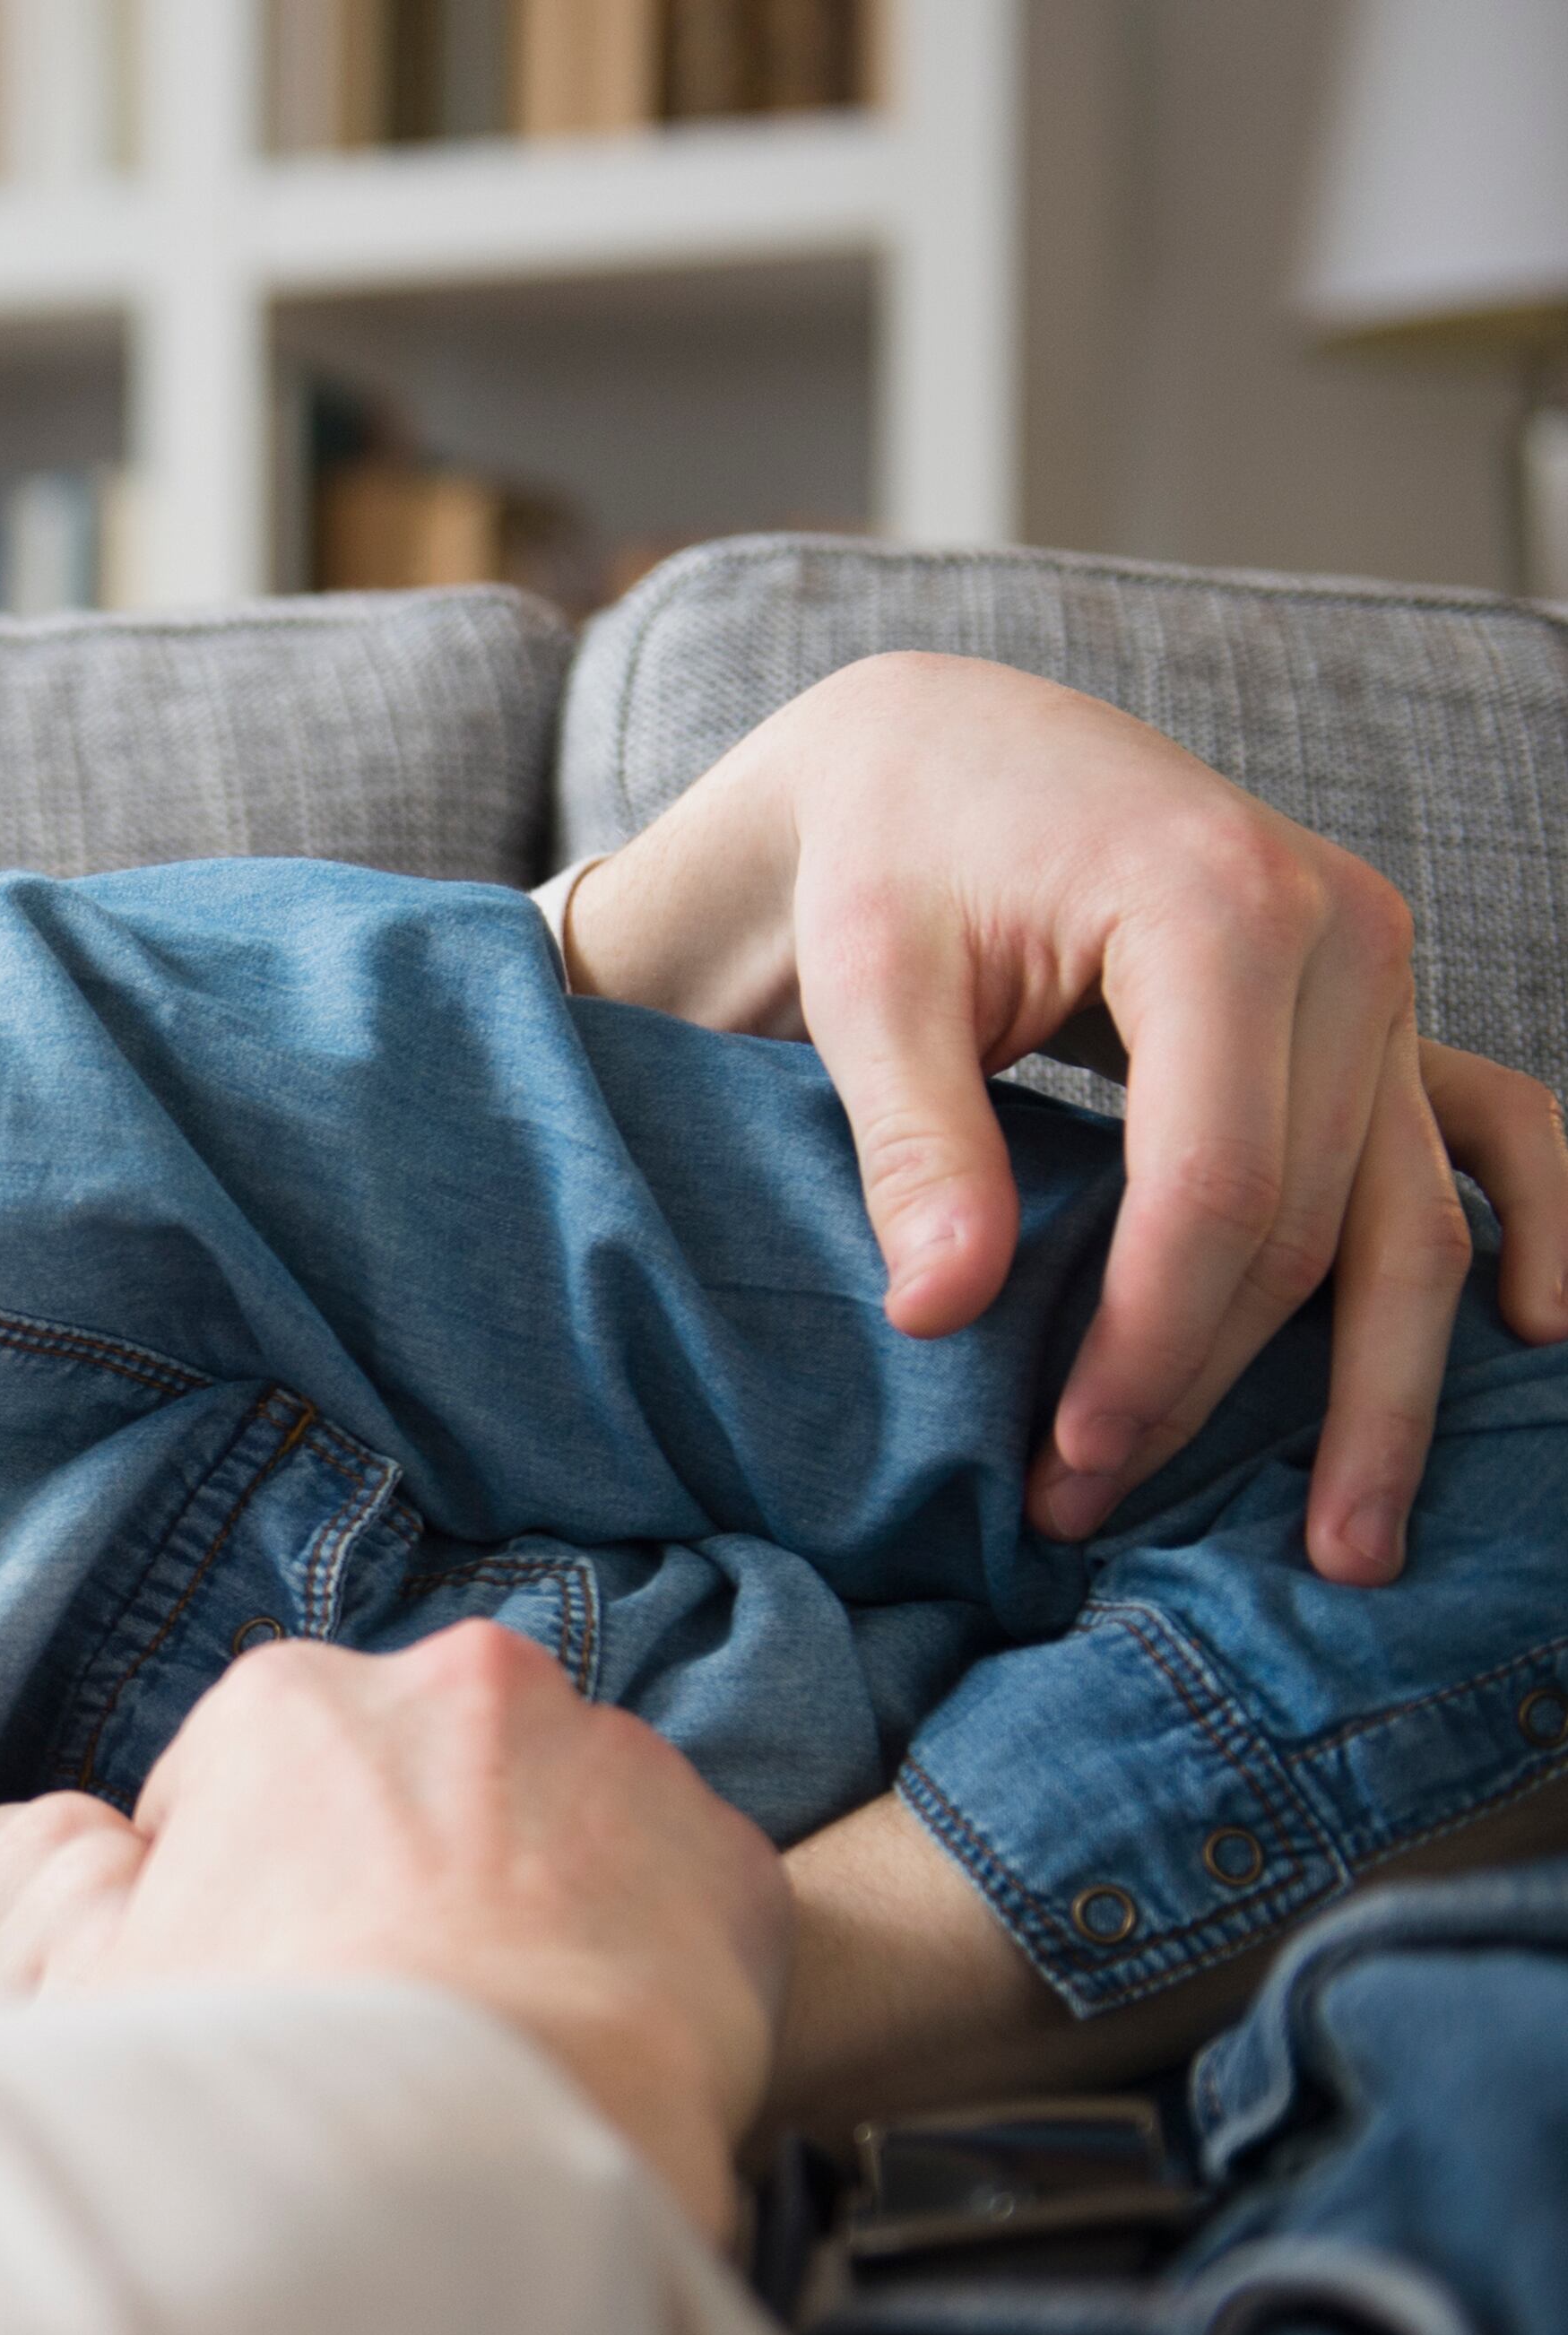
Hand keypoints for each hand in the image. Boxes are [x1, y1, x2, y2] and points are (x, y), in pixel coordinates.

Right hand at [92, 1626, 787, 2240]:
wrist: (496, 2164)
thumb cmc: (280, 2077)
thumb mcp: (105, 1982)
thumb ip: (92, 1902)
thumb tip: (106, 1877)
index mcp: (287, 1701)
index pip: (249, 1782)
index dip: (247, 1890)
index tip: (269, 1981)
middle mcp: (459, 1685)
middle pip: (411, 1783)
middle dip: (397, 1871)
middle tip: (384, 2009)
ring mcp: (612, 1757)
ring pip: (551, 1827)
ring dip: (524, 1903)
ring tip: (493, 2039)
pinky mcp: (727, 1855)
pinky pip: (673, 1900)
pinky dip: (641, 1962)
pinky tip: (590, 2050)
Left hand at [558, 651, 1567, 1582]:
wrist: (942, 753)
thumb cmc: (887, 855)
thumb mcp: (868, 980)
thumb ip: (914, 1141)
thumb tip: (942, 1313)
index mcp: (1217, 909)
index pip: (1217, 1185)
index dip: (1151, 1341)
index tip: (1069, 1456)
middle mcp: (1341, 934)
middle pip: (1310, 1220)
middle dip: (1215, 1387)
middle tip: (1099, 1511)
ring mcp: (1381, 975)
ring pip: (1407, 1214)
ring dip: (1377, 1383)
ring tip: (1341, 1546)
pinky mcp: (1380, 1010)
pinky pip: (1491, 1132)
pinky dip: (1531, 1229)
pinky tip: (1538, 1339)